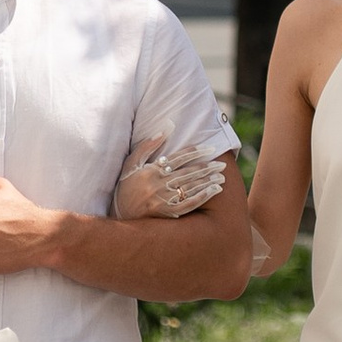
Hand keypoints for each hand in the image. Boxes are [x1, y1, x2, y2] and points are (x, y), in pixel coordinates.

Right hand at [112, 135, 230, 219]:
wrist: (119, 213)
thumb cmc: (126, 184)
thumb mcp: (132, 162)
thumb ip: (148, 145)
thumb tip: (167, 127)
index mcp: (151, 170)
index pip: (178, 158)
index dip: (195, 152)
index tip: (210, 148)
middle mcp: (158, 184)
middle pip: (188, 172)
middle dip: (207, 167)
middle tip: (222, 164)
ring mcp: (163, 200)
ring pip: (191, 187)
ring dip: (208, 181)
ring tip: (221, 176)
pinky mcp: (167, 213)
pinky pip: (189, 204)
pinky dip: (203, 197)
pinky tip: (214, 191)